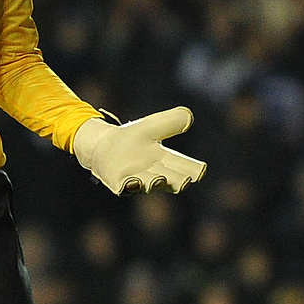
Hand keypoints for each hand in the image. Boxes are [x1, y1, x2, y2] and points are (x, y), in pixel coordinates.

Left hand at [72, 108, 207, 195]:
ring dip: (155, 182)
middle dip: (178, 181)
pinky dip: (130, 185)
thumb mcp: (152, 127)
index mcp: (166, 160)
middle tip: (185, 182)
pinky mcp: (119, 183)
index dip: (193, 169)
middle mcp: (155, 174)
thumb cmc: (132, 139)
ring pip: (149, 183)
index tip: (200, 171)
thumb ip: (170, 122)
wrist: (103, 146)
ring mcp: (137, 180)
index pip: (185, 166)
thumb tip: (189, 116)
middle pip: (171, 180)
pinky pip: (126, 187)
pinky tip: (133, 182)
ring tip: (159, 179)